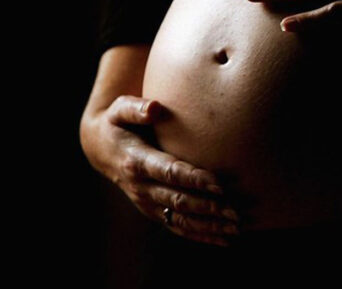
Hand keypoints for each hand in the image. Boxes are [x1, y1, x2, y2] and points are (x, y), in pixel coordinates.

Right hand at [80, 95, 239, 246]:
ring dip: (209, 226)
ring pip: (180, 220)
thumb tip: (155, 108)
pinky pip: (177, 227)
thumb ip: (135, 108)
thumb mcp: (119, 110)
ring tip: (236, 228)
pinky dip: (201, 235)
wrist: (100, 147)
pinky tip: (224, 239)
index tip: (219, 184)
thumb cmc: (117, 123)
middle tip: (235, 211)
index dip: (194, 179)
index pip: (169, 172)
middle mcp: (141, 187)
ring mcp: (147, 202)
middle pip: (178, 200)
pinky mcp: (153, 210)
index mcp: (136, 162)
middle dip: (208, 207)